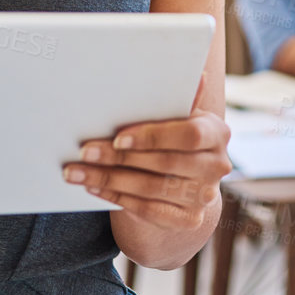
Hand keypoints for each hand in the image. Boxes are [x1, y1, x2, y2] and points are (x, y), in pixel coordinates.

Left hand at [62, 76, 232, 229]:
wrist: (187, 181)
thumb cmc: (175, 138)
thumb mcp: (179, 116)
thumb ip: (180, 100)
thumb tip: (197, 75)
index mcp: (217, 132)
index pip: (189, 135)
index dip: (153, 136)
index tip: (117, 136)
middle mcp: (217, 166)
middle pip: (164, 164)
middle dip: (119, 157)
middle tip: (84, 151)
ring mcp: (204, 196)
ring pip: (150, 188)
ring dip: (109, 179)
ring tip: (77, 172)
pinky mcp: (189, 219)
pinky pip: (148, 210)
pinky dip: (117, 198)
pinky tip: (94, 188)